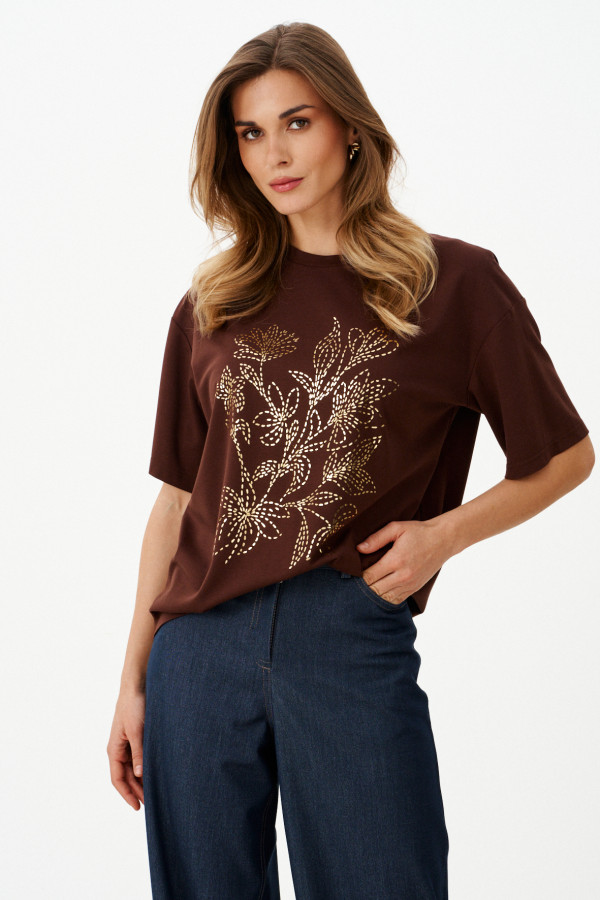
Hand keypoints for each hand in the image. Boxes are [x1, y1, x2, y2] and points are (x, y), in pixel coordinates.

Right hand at [107, 688, 145, 809]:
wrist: (137, 685)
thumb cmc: (134, 705)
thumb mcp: (137, 731)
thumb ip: (139, 752)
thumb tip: (140, 775)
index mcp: (114, 749)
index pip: (118, 779)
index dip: (126, 795)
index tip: (137, 807)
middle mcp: (120, 749)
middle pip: (127, 777)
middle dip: (137, 791)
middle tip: (152, 803)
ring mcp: (128, 743)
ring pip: (134, 768)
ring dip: (143, 780)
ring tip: (156, 792)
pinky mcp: (137, 737)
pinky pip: (140, 757)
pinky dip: (147, 767)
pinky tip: (157, 773)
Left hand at [356, 519, 451, 603]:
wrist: (443, 540)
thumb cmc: (419, 532)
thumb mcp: (397, 528)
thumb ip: (377, 538)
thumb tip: (359, 549)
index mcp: (396, 560)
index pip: (369, 576)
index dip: (358, 576)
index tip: (352, 572)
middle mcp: (403, 575)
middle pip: (375, 589)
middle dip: (363, 587)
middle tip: (355, 582)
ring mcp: (410, 584)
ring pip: (385, 597)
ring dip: (374, 594)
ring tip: (365, 588)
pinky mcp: (415, 588)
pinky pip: (396, 600)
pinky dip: (386, 598)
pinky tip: (379, 592)